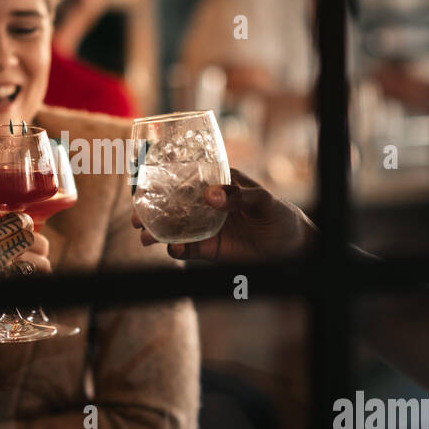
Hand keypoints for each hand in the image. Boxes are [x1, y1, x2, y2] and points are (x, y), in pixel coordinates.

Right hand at [132, 168, 315, 262]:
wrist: (292, 248)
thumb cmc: (279, 214)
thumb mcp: (263, 200)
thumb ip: (238, 196)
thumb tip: (210, 195)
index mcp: (217, 184)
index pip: (185, 178)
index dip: (162, 181)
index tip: (143, 186)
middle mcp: (206, 205)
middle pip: (172, 205)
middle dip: (150, 210)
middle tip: (136, 217)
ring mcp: (205, 227)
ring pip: (174, 228)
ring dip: (157, 232)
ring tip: (145, 237)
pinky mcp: (209, 250)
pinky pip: (187, 250)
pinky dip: (177, 250)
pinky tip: (173, 249)